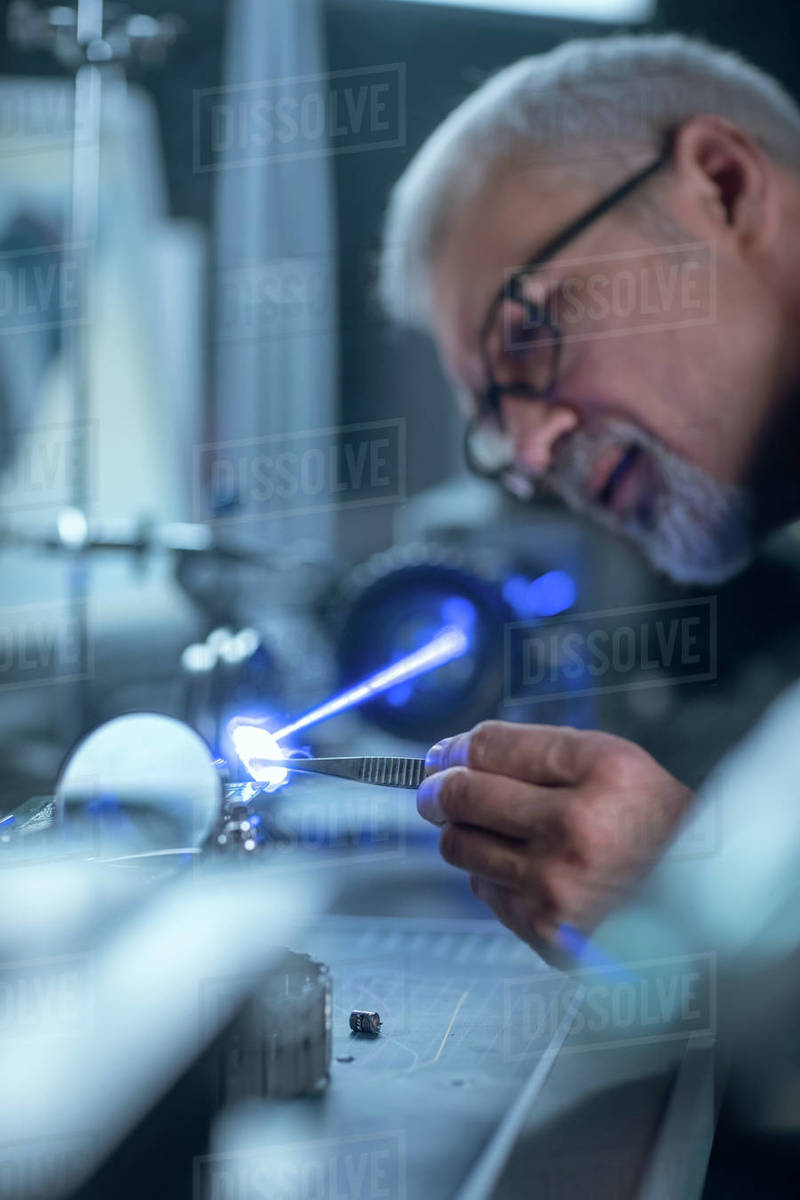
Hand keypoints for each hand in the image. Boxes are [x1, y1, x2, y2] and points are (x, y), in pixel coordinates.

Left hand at [418, 721, 691, 956]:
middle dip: (438, 789)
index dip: (455, 748)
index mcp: (602, 774)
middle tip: (435, 789)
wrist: (704, 905)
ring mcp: (559, 888)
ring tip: (486, 829)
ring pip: (461, 848)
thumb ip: (538, 752)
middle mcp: (577, 830)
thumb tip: (458, 755)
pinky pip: (484, 892)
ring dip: (462, 833)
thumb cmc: (657, 827)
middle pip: (464, 797)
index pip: (493, 747)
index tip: (443, 753)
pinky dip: (492, 875)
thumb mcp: (614, 762)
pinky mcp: (547, 933)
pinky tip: (523, 869)